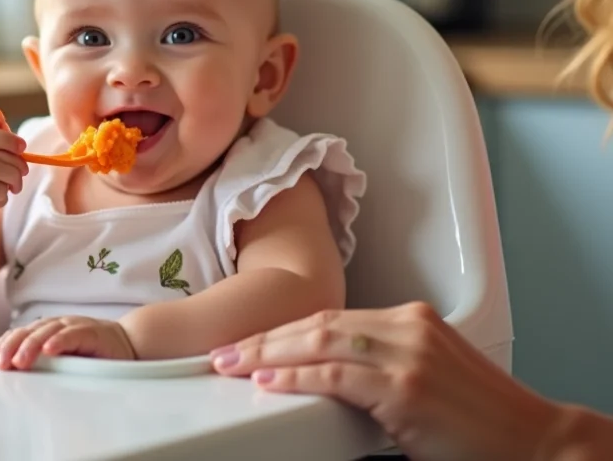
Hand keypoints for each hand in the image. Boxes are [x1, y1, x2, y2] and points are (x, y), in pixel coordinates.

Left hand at [0, 316, 136, 369]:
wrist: (128, 344)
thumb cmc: (92, 355)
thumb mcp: (62, 362)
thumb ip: (42, 366)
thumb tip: (15, 379)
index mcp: (46, 332)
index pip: (19, 334)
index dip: (3, 345)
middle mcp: (57, 326)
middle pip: (28, 331)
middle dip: (11, 347)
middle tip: (0, 364)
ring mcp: (74, 326)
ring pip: (46, 331)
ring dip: (30, 346)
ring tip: (19, 361)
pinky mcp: (92, 332)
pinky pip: (73, 334)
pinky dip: (60, 341)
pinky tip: (49, 350)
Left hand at [209, 301, 569, 460]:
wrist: (536, 443)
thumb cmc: (479, 421)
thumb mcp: (422, 376)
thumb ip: (376, 365)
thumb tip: (318, 375)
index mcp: (409, 318)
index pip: (329, 316)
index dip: (282, 329)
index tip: (248, 341)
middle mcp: (407, 326)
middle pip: (317, 323)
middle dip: (264, 338)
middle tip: (223, 351)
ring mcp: (408, 353)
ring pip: (320, 342)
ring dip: (268, 354)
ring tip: (232, 364)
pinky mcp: (407, 386)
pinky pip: (337, 375)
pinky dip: (298, 377)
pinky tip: (269, 380)